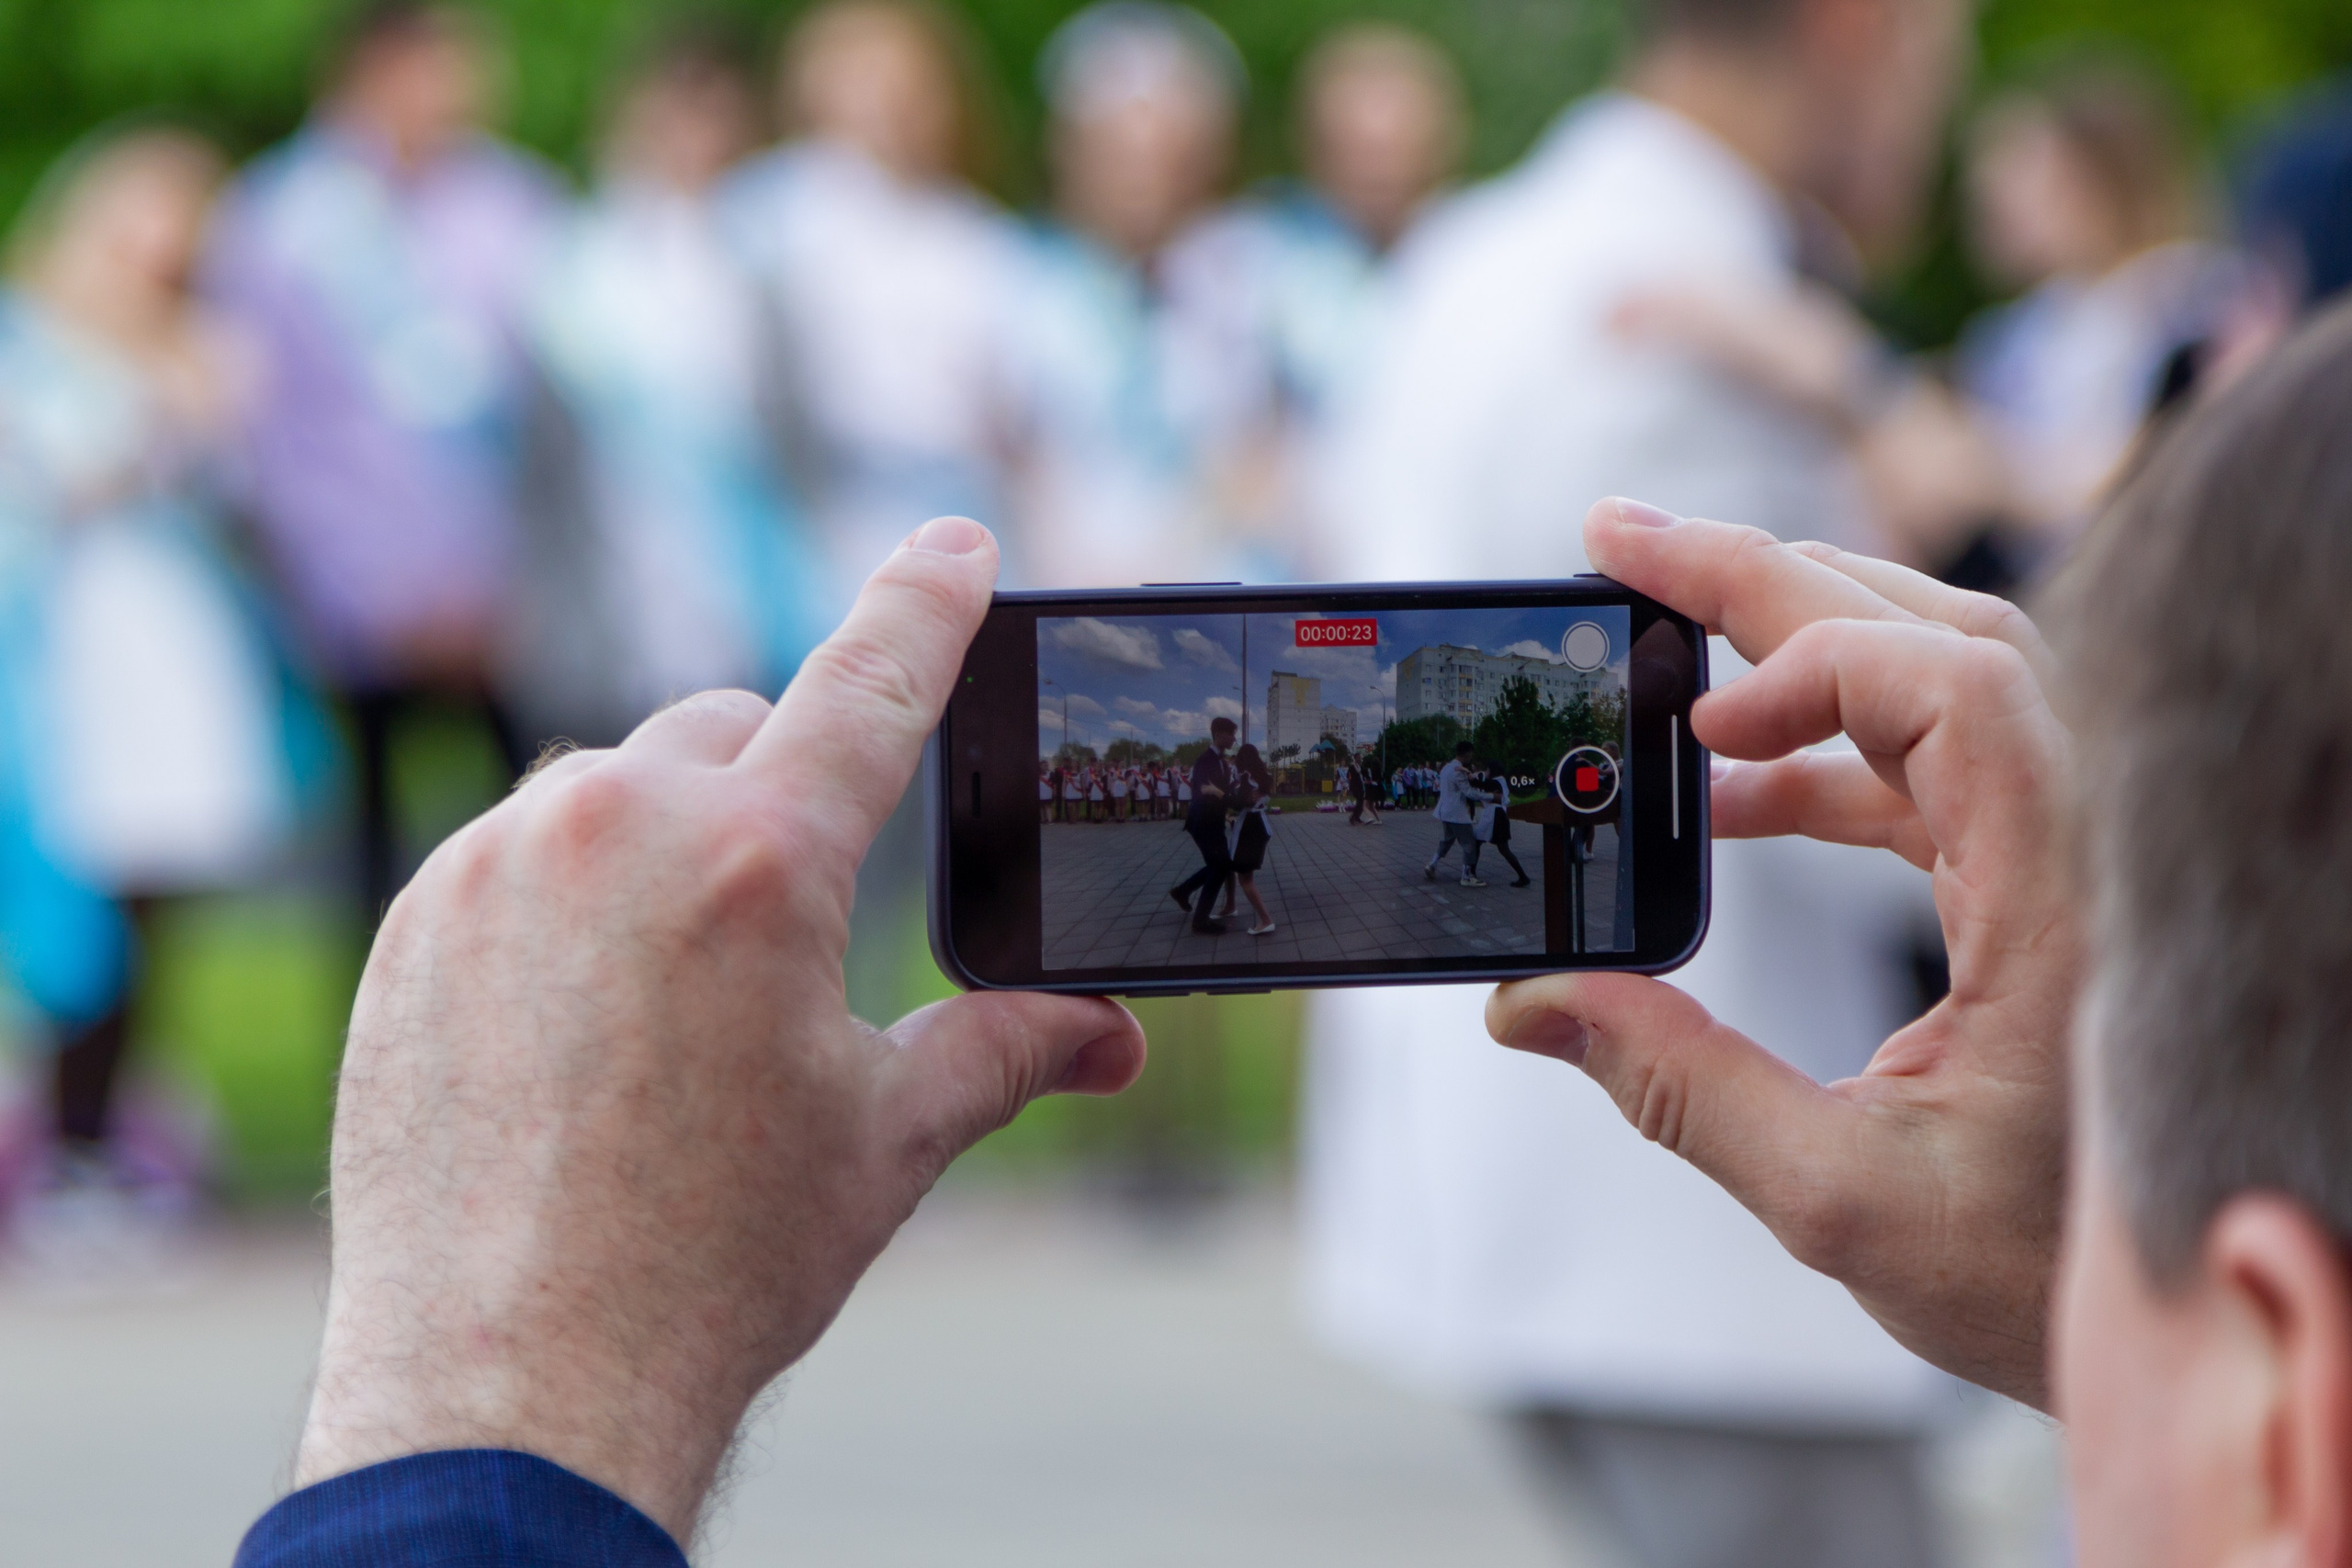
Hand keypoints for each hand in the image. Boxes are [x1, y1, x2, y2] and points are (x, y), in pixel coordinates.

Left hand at [296, 516, 1145, 1542]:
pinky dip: (564, 899)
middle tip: (794, 917)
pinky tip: (578, 1022)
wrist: (512, 1382)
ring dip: (662, 844)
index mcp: (758, 862)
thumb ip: (1008, 1047)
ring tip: (674, 996)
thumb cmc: (714, 1262)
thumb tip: (1112, 1035)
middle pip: (728, 728)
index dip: (927, 605)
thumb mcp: (887, 1137)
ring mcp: (493, 870)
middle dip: (777, 789)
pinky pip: (513, 857)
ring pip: (611, 788)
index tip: (955, 546)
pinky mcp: (414, 926)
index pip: (869, 682)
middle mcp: (614, 828)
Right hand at [1488, 498, 2078, 1408]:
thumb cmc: (2052, 1265)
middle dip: (1764, 578)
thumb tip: (1533, 1005)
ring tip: (1658, 643)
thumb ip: (1682, 1092)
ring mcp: (2065, 847)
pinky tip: (1726, 797)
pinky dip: (1822, 752)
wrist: (2184, 1308)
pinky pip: (1929, 760)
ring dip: (1792, 648)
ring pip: (1935, 676)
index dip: (1814, 673)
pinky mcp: (2039, 875)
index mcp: (2063, 896)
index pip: (1954, 686)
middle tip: (1619, 542)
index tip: (1698, 739)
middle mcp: (2082, 838)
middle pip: (1933, 633)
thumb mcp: (1845, 1199)